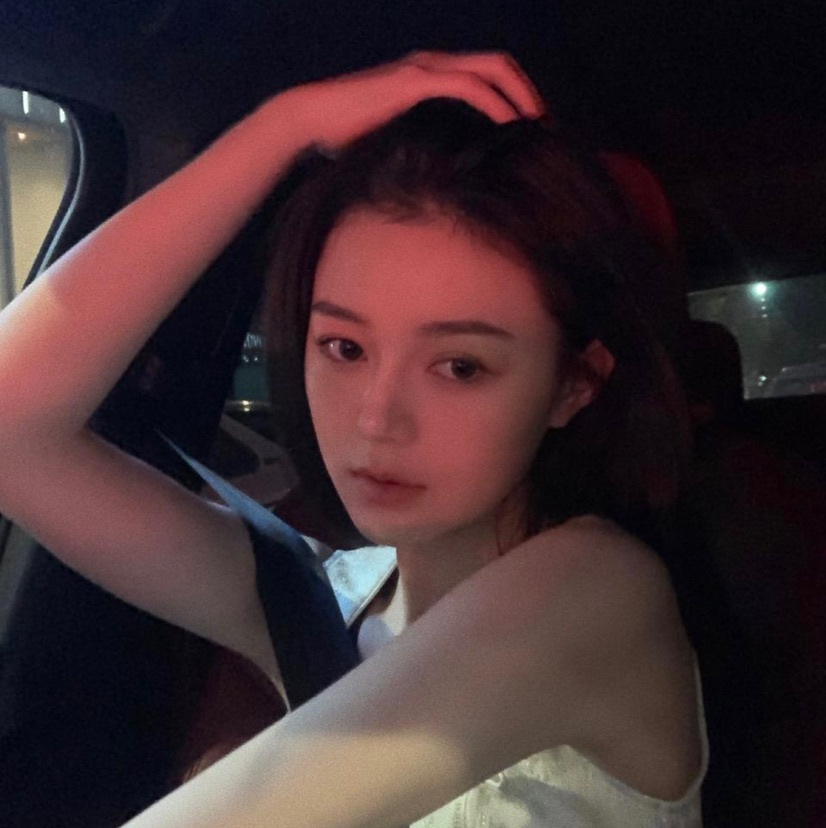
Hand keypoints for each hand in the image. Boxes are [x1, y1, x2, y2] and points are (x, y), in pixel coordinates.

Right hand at [272, 50, 545, 155]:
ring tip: (536, 126)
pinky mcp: (415, 81)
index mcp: (431, 73)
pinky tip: (509, 125)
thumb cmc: (348, 134)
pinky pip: (468, 85)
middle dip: (529, 92)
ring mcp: (425, 68)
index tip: (532, 128)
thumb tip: (451, 169)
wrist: (312, 119)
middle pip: (500, 63)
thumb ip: (425, 139)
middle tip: (546, 126)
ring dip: (521, 95)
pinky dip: (494, 103)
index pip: (488, 73)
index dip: (517, 94)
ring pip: (492, 68)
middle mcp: (433, 63)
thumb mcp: (398, 136)